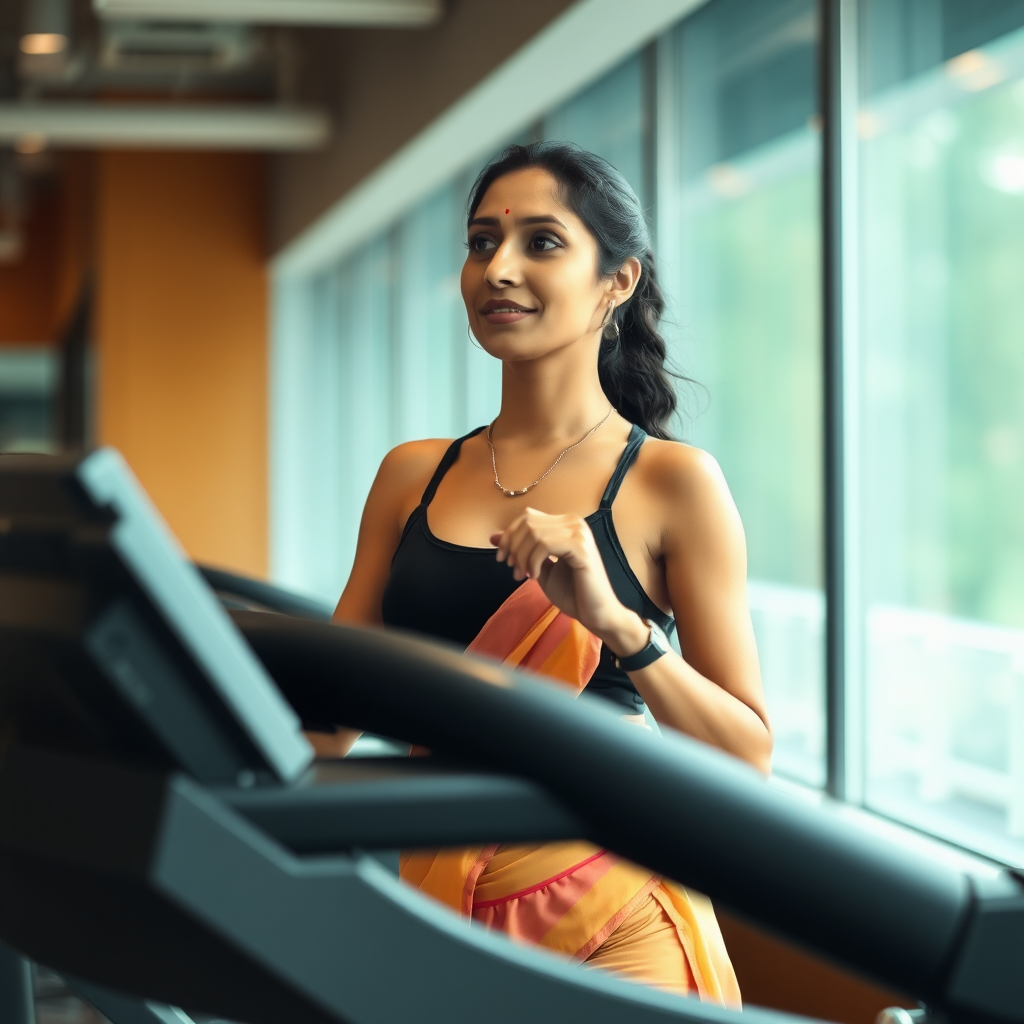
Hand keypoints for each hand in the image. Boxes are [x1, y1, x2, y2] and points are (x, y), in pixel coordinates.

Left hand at [490, 508, 646, 652]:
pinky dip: (533, 561)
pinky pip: (544, 545)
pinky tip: (534, 577)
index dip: (509, 535)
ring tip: (522, 576)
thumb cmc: (571, 592)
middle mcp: (574, 522)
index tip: (503, 559)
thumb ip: (520, 550)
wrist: (595, 613)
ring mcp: (579, 533)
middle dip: (513, 546)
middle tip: (513, 569)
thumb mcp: (537, 567)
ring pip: (534, 533)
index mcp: (565, 524)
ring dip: (521, 557)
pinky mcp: (581, 547)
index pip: (527, 517)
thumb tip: (493, 536)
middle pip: (528, 523)